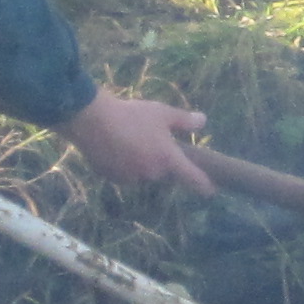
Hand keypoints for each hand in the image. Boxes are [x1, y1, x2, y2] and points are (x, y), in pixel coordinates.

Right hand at [62, 86, 212, 191]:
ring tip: (129, 139)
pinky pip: (123, 174)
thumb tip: (203, 121)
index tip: (211, 191)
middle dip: (160, 160)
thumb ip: (185, 120)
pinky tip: (114, 146)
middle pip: (162, 172)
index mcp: (167, 159)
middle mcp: (151, 174)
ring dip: (140, 163)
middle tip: (151, 139)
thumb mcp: (162, 112)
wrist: (92, 121)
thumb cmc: (132, 115)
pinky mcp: (111, 178)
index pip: (191, 177)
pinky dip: (123, 164)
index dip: (203, 185)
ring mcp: (130, 179)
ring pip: (141, 173)